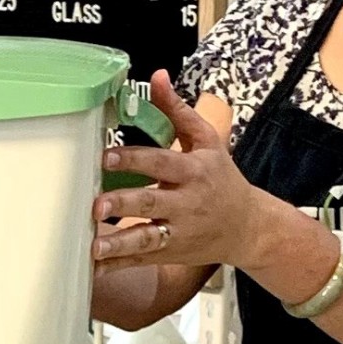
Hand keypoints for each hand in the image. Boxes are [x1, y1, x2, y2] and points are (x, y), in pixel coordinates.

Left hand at [92, 70, 264, 271]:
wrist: (249, 227)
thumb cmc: (222, 178)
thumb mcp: (207, 140)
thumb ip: (178, 110)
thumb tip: (157, 76)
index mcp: (193, 171)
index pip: (161, 162)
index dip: (134, 160)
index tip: (107, 157)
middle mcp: (187, 203)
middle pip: (151, 202)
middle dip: (124, 204)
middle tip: (97, 204)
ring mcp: (179, 232)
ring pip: (147, 239)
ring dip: (120, 243)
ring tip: (95, 245)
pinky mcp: (171, 253)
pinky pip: (142, 261)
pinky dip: (118, 265)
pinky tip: (93, 267)